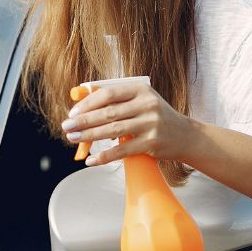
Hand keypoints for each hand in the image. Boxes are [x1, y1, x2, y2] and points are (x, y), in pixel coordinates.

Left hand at [61, 81, 194, 165]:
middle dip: (83, 120)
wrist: (185, 136)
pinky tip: (91, 160)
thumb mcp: (141, 101)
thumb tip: (82, 101)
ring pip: (112, 131)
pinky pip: (122, 151)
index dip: (87, 103)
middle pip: (108, 112)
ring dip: (89, 136)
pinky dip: (104, 156)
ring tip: (73, 138)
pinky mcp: (151, 143)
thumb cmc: (156, 117)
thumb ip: (116, 100)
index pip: (108, 94)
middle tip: (66, 126)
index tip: (72, 112)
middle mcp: (147, 105)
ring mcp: (150, 124)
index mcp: (141, 90)